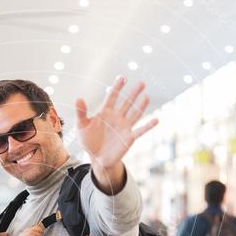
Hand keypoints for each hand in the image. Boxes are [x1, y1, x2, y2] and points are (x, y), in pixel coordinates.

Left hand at [75, 76, 159, 191]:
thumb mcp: (81, 126)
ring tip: (146, 96)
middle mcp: (117, 117)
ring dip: (141, 106)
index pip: (112, 96)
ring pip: (135, 113)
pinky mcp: (129, 137)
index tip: (123, 77)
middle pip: (127, 102)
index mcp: (105, 112)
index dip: (117, 87)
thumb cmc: (88, 141)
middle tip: (142, 83)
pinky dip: (148, 126)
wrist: (97, 158)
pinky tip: (156, 120)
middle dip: (134, 93)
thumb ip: (81, 113)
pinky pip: (141, 130)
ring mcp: (124, 126)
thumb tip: (78, 98)